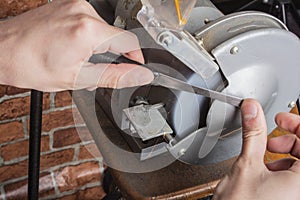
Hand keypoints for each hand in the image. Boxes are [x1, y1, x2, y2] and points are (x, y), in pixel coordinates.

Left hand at [0, 0, 153, 91]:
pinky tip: (73, 48)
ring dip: (99, 47)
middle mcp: (83, 10)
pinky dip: (88, 37)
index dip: (136, 58)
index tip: (134, 67)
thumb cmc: (30, 64)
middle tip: (94, 71)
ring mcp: (74, 4)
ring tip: (79, 61)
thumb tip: (141, 74)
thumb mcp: (79, 78)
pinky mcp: (67, 4)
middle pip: (115, 35)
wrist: (2, 50)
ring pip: (103, 29)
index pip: (130, 42)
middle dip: (111, 56)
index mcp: (88, 30)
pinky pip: (90, 21)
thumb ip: (116, 76)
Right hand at [213, 99, 299, 199]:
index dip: (296, 123)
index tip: (280, 119)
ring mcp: (299, 194)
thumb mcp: (247, 166)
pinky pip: (296, 177)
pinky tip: (267, 171)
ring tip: (265, 157)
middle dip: (289, 139)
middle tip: (271, 136)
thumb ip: (253, 135)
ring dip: (284, 155)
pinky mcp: (292, 198)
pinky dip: (283, 168)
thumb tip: (252, 110)